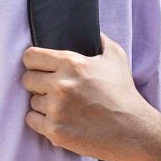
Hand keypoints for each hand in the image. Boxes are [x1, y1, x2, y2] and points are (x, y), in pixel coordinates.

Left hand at [20, 32, 160, 160]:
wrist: (133, 130)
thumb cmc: (124, 93)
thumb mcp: (116, 57)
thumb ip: (99, 40)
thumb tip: (90, 30)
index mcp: (72, 63)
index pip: (30, 56)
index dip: (35, 62)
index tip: (41, 68)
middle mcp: (61, 85)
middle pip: (27, 79)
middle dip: (38, 84)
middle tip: (54, 90)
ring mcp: (56, 109)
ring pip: (32, 102)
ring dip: (44, 104)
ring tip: (64, 107)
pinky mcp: (55, 130)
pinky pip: (32, 121)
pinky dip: (43, 121)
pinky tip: (60, 119)